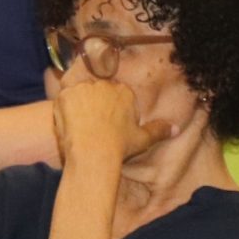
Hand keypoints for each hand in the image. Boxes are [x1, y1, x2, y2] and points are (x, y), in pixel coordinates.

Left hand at [50, 79, 174, 167]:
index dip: (110, 110)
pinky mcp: (66, 95)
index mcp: (124, 92)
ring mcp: (84, 88)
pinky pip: (62, 98)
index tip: (106, 125)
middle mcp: (104, 85)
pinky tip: (67, 123)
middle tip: (90, 125)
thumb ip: (159, 130)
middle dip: (93, 105)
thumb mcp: (143, 139)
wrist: (93, 153)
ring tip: (78, 125)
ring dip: (78, 105)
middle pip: (96, 91)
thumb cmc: (120, 147)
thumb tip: (176, 128)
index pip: (115, 95)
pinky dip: (63, 110)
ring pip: (79, 93)